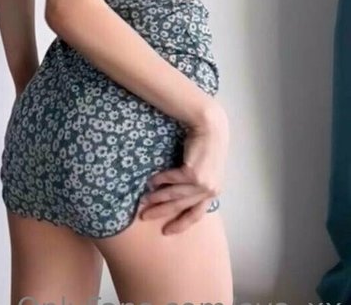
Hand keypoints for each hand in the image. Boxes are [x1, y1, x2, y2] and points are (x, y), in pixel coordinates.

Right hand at [138, 105, 229, 234]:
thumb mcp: (205, 169)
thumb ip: (195, 184)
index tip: (166, 232)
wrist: (210, 127)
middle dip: (162, 213)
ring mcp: (203, 183)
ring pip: (175, 195)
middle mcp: (210, 190)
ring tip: (144, 200)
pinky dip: (160, 181)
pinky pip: (172, 180)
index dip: (181, 224)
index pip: (196, 214)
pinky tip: (151, 181)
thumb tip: (176, 196)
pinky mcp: (194, 174)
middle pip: (182, 206)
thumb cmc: (206, 145)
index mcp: (214, 191)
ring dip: (157, 198)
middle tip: (145, 217)